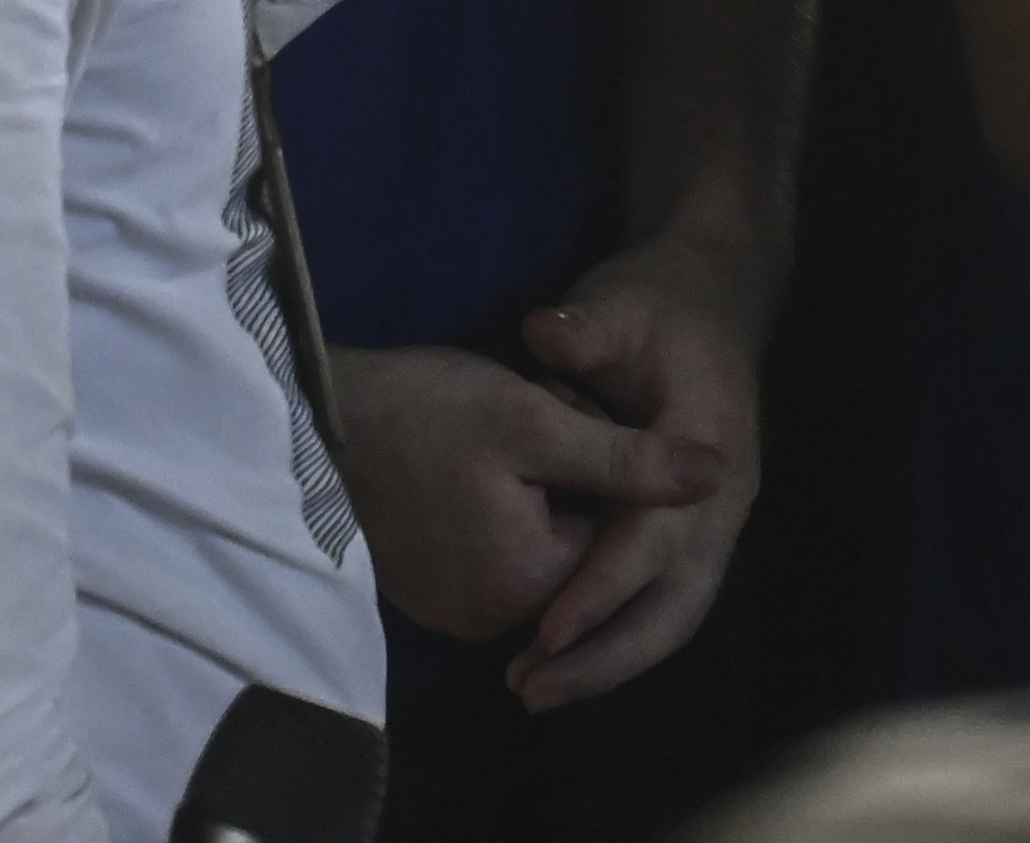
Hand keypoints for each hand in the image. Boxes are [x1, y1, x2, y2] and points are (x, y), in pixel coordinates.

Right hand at [331, 342, 721, 645]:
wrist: (312, 420)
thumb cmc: (422, 411)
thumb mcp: (537, 421)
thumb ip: (630, 460)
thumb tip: (717, 477)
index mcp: (526, 585)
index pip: (617, 536)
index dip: (603, 465)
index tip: (563, 414)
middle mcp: (491, 619)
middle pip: (581, 547)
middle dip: (574, 483)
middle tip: (532, 418)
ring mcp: (455, 612)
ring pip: (542, 546)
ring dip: (541, 493)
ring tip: (499, 437)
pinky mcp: (431, 593)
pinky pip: (500, 555)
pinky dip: (506, 510)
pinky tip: (476, 461)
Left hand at [500, 231, 766, 709]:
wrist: (713, 299)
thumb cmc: (658, 305)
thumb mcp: (621, 301)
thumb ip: (586, 325)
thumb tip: (544, 331)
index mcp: (709, 443)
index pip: (655, 535)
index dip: (602, 586)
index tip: (546, 630)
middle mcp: (725, 494)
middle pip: (677, 599)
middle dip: (608, 654)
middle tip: (532, 689)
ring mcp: (717, 518)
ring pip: (677, 614)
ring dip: (612, 661)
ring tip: (537, 690)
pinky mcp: (697, 530)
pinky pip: (668, 603)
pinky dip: (620, 641)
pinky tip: (564, 662)